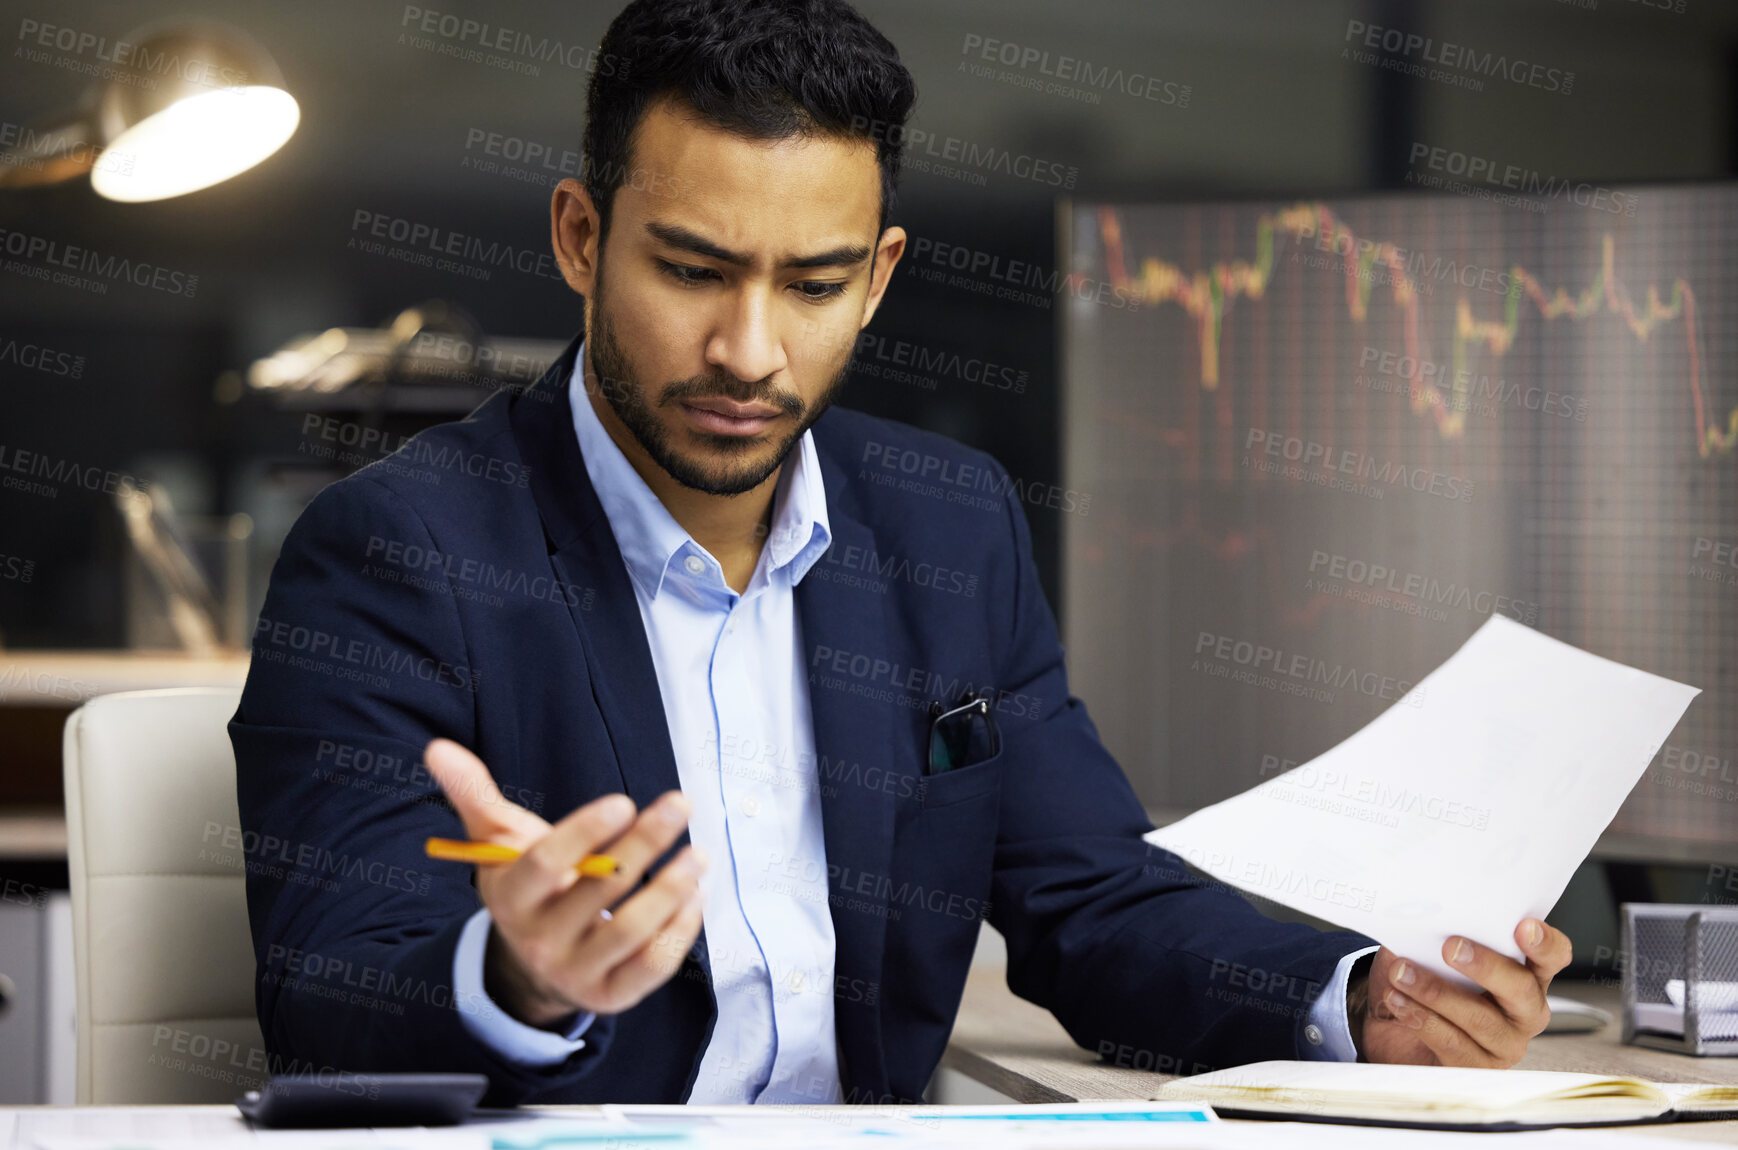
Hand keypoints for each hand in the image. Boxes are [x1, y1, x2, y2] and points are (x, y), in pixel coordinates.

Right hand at [422, 738, 706, 1027]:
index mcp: (510, 897)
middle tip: (679, 804)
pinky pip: (652, 966)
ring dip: (671, 890)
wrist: (534, 962)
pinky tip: (697, 894)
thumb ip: (475, 796)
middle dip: (644, 844)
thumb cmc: (529, 885)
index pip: (544, 864)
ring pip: (630, 931)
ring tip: (698, 854)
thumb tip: (438, 750)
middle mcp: (538, 940)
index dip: (584, 832)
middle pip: (597, 890)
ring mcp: (575, 972)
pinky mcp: (610, 995)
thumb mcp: (500, 844)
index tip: (623, 801)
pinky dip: (681, 930)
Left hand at [1356, 918, 1572, 1066]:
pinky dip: (1421, 1018)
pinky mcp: (1476, 1067)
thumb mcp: (1429, 948)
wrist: (1393, 1027)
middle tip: (1451, 948)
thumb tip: (1422, 915)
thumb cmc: (1423, 977)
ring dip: (1436, 992)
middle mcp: (1525, 1011)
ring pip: (1480, 1019)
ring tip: (1402, 973)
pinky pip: (1452, 1043)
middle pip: (1521, 989)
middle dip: (1486, 966)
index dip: (1545, 942)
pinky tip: (1398, 1001)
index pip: (1552, 956)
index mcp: (1526, 973)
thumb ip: (1439, 932)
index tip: (1523, 927)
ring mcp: (1505, 1043)